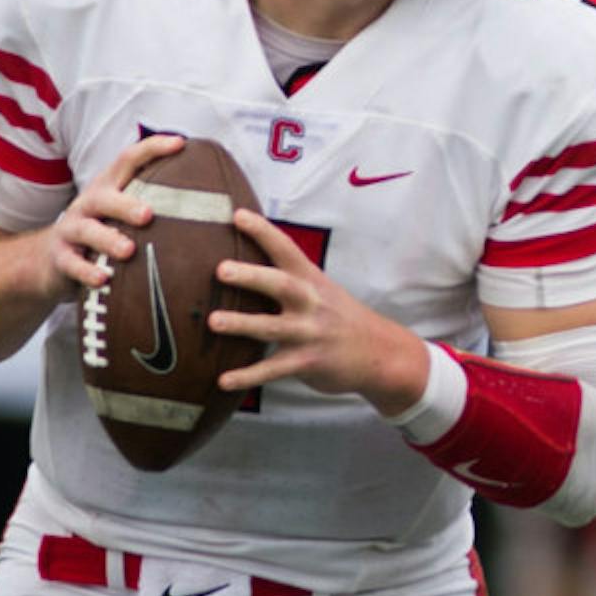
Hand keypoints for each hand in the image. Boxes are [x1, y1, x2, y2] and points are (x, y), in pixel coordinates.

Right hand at [35, 132, 184, 302]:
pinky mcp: (60, 257)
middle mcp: (89, 203)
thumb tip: (218, 204)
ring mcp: (71, 229)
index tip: (181, 144)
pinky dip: (87, 272)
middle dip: (127, 204)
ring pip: (87, 230)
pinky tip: (103, 279)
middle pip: (106, 197)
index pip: (129, 159)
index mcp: (110, 187)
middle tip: (149, 215)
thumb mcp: (123, 214)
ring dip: (108, 240)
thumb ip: (156, 205)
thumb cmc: (104, 232)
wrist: (50, 260)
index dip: (153, 149)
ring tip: (128, 251)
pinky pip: (72, 264)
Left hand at [209, 209, 429, 414]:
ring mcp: (310, 333)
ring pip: (272, 327)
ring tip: (213, 321)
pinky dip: (248, 376)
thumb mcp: (323, 291)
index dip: (262, 231)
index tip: (237, 214)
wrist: (381, 352)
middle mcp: (311, 302)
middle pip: (280, 285)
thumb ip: (291, 281)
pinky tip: (222, 380)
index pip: (285, 249)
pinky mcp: (308, 362)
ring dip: (242, 324)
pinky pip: (273, 370)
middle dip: (251, 276)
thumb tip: (245, 267)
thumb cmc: (341, 318)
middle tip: (221, 269)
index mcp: (312, 280)